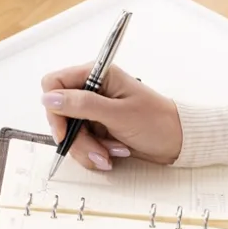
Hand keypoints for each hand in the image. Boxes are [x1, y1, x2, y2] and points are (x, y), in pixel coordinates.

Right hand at [40, 64, 183, 170]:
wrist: (178, 142)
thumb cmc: (156, 122)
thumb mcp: (118, 114)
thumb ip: (82, 105)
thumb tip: (49, 98)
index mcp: (97, 75)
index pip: (54, 84)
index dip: (55, 109)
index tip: (65, 131)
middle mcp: (92, 91)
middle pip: (60, 115)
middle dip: (77, 138)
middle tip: (98, 150)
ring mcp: (94, 112)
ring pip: (70, 134)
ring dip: (89, 149)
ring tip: (113, 152)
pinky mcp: (98, 129)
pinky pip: (82, 145)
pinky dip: (95, 153)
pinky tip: (114, 153)